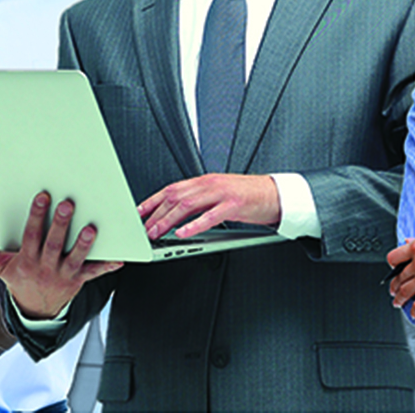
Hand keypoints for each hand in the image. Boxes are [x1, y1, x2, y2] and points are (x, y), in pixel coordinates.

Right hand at [0, 192, 122, 319]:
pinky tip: (119, 259)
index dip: (36, 216)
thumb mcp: (0, 269)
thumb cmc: (21, 283)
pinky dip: (106, 266)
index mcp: (28, 261)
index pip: (31, 236)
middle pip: (54, 244)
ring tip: (91, 228)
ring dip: (84, 244)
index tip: (42, 197)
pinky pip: (94, 273)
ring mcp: (64, 274)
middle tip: (68, 205)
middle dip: (61, 225)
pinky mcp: (79, 280)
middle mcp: (47, 268)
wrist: (37, 311)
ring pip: (75, 258)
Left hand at [137, 173, 280, 239]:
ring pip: (188, 204)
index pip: (171, 189)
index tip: (138, 213)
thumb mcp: (219, 196)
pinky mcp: (234, 204)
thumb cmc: (247, 197)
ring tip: (157, 232)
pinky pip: (210, 216)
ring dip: (169, 220)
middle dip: (156, 214)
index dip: (152, 201)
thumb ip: (199, 203)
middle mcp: (209, 184)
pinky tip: (184, 233)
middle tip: (144, 229)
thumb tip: (176, 217)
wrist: (275, 194)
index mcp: (204, 181)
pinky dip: (195, 225)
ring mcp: (222, 193)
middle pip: (175, 196)